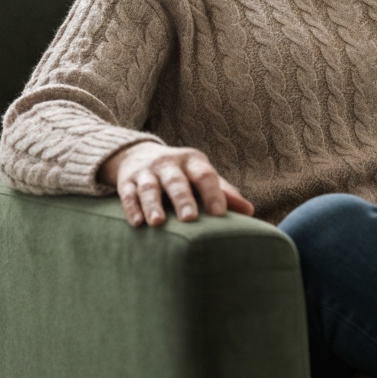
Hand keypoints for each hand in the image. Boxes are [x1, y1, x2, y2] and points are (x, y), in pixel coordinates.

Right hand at [98, 141, 254, 227]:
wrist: (138, 154)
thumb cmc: (181, 173)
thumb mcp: (201, 175)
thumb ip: (223, 192)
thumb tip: (249, 211)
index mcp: (193, 162)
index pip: (205, 175)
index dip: (213, 193)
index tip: (220, 213)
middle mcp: (169, 164)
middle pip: (177, 181)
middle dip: (183, 199)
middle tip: (189, 219)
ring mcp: (147, 172)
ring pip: (150, 187)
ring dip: (153, 205)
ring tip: (158, 223)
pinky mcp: (127, 181)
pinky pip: (127, 194)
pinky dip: (132, 208)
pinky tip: (137, 223)